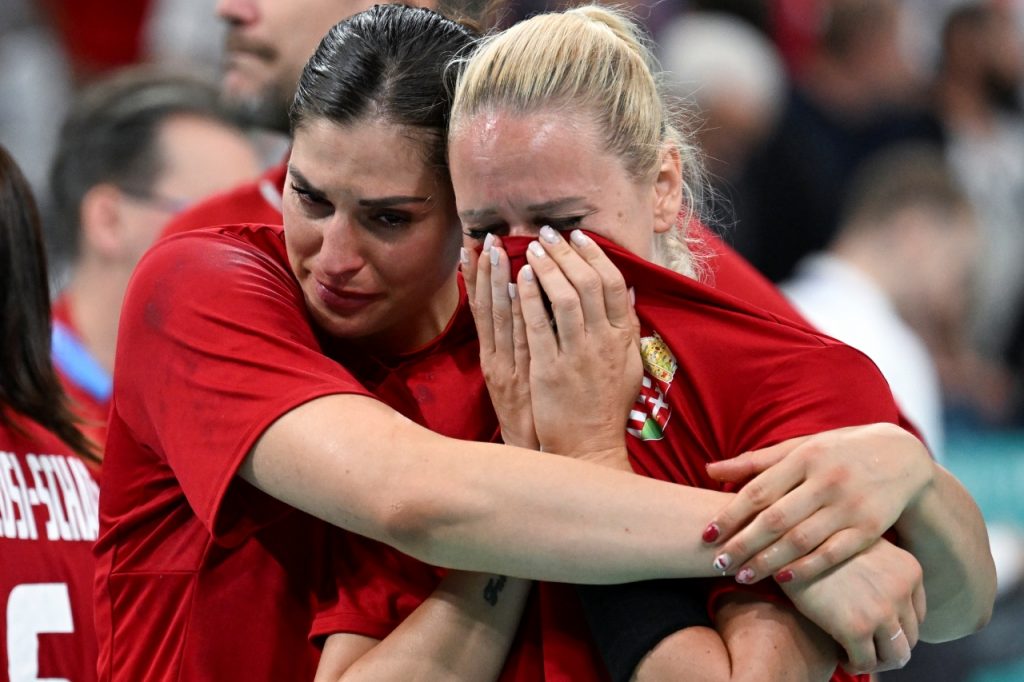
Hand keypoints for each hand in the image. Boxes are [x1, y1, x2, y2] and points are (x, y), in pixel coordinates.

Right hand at [463, 235, 537, 448]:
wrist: (539, 453)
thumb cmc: (533, 413)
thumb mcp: (521, 375)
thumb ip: (521, 342)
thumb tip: (524, 305)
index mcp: (492, 356)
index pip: (481, 308)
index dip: (476, 277)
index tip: (473, 246)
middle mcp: (495, 358)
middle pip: (486, 307)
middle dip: (485, 271)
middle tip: (484, 238)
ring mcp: (509, 367)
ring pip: (501, 318)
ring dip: (498, 283)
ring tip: (497, 252)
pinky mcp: (526, 376)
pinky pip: (523, 337)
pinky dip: (520, 312)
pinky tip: (520, 288)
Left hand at [515, 227, 640, 467]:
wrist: (588, 448)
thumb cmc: (606, 407)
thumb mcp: (628, 365)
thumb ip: (628, 328)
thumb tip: (630, 290)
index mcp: (623, 339)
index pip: (614, 283)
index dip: (596, 255)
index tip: (579, 237)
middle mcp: (603, 343)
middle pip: (587, 283)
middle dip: (566, 252)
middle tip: (548, 233)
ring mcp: (576, 355)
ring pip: (562, 298)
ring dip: (546, 267)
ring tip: (530, 248)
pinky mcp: (548, 369)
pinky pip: (537, 325)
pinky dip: (527, 298)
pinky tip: (515, 279)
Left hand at [701, 423, 932, 582]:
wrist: (903, 457)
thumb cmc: (838, 451)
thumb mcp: (800, 447)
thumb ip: (756, 462)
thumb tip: (709, 470)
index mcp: (804, 457)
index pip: (759, 490)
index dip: (730, 514)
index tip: (705, 536)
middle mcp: (826, 481)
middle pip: (776, 519)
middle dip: (743, 544)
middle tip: (717, 564)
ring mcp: (849, 506)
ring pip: (801, 540)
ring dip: (768, 562)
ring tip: (742, 576)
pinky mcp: (869, 528)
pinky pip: (833, 553)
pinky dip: (807, 568)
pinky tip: (783, 580)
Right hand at [783, 538, 925, 673]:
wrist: (789, 545)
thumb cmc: (818, 543)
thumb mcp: (861, 545)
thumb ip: (879, 567)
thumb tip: (877, 593)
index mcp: (909, 569)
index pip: (916, 615)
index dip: (894, 626)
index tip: (873, 628)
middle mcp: (903, 590)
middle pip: (909, 637)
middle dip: (886, 646)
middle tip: (863, 645)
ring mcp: (882, 610)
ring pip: (895, 656)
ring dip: (875, 660)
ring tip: (853, 654)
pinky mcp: (857, 628)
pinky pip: (865, 663)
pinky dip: (854, 665)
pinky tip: (840, 655)